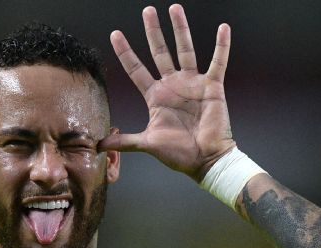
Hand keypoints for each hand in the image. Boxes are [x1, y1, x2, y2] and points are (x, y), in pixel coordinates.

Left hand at [99, 5, 233, 180]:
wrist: (206, 160)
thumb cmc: (179, 153)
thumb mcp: (147, 144)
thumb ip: (124, 141)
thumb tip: (97, 145)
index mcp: (156, 96)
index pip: (136, 69)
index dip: (126, 52)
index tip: (115, 34)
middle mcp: (173, 85)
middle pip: (160, 52)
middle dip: (153, 31)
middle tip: (147, 11)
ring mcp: (193, 84)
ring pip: (185, 50)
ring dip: (180, 29)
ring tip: (175, 8)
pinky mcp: (212, 87)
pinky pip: (218, 62)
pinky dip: (222, 46)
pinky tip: (223, 28)